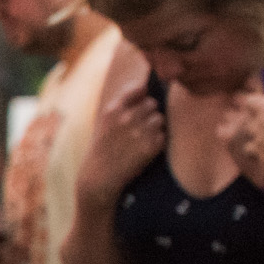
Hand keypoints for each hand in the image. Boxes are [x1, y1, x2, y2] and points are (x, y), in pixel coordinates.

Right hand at [76, 83, 166, 207]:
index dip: (142, 96)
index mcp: (113, 110)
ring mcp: (139, 133)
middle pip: (152, 104)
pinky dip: (157, 141)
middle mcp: (126, 119)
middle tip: (139, 125)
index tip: (141, 101)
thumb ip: (122, 104)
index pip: (138, 90)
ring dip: (154, 127)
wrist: (100, 176)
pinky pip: (162, 135)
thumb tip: (144, 86)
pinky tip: (144, 148)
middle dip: (148, 113)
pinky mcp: (151, 147)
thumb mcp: (105, 122)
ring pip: (160, 119)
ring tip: (141, 137)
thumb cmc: (103, 146)